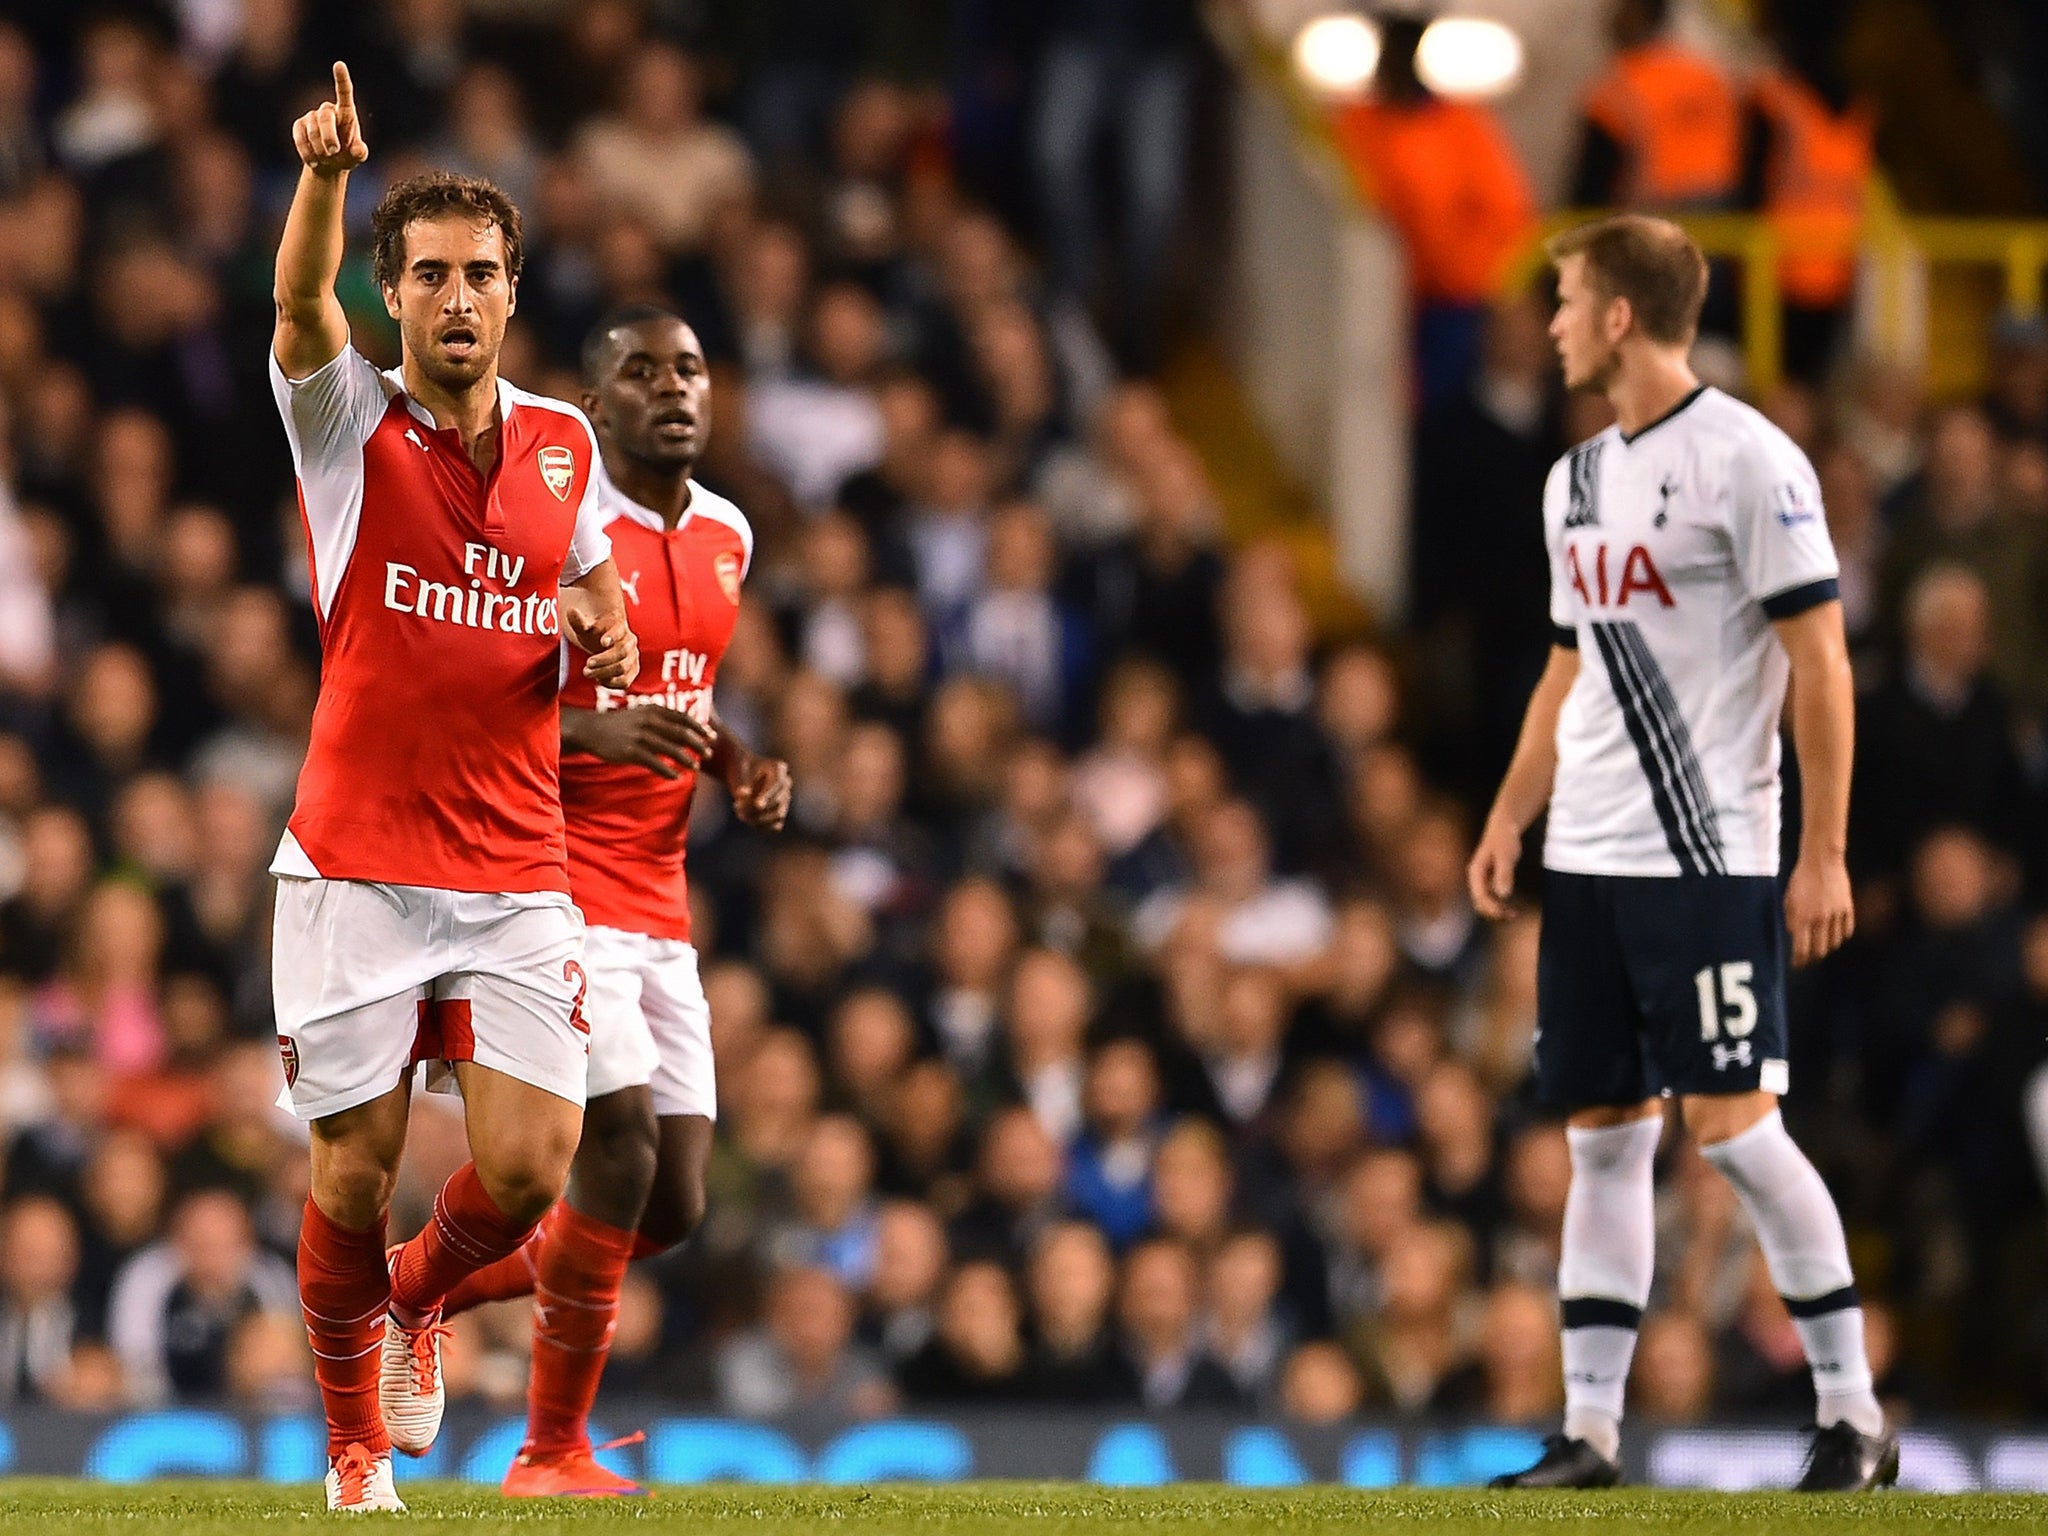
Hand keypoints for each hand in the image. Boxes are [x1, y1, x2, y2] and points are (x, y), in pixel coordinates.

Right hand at [293, 63, 367, 177]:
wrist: (329, 165)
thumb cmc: (347, 156)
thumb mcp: (357, 156)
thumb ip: (360, 152)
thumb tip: (359, 150)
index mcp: (346, 112)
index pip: (344, 93)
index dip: (342, 79)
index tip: (339, 64)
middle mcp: (328, 110)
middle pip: (325, 117)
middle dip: (329, 136)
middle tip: (334, 152)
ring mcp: (312, 117)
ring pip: (312, 130)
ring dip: (319, 149)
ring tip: (327, 160)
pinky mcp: (299, 126)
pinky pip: (299, 137)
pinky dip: (306, 151)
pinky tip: (314, 162)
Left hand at [564, 604, 638, 687]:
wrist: (607, 642)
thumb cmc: (595, 633)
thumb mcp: (585, 627)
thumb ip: (578, 622)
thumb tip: (571, 611)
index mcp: (620, 627)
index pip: (618, 631)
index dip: (612, 636)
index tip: (603, 642)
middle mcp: (630, 642)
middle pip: (621, 653)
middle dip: (603, 661)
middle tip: (586, 667)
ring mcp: (633, 657)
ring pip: (623, 669)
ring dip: (604, 673)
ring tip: (587, 673)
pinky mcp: (633, 671)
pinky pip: (626, 681)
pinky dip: (611, 683)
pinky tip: (599, 679)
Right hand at [573, 706, 714, 778]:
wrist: (592, 729)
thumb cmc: (622, 724)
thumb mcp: (643, 713)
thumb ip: (663, 718)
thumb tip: (687, 728)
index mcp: (654, 710)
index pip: (683, 718)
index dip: (700, 728)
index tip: (711, 737)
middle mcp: (649, 721)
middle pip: (681, 733)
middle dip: (698, 744)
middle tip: (709, 754)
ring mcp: (640, 736)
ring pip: (671, 749)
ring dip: (686, 759)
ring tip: (696, 767)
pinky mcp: (631, 751)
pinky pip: (655, 763)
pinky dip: (667, 771)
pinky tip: (675, 777)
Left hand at [727, 753, 792, 829]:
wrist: (742, 775)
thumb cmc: (739, 770)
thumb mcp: (738, 772)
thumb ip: (740, 782)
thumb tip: (742, 794)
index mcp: (778, 768)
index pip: (778, 783)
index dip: (768, 795)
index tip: (757, 805)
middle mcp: (786, 783)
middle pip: (778, 800)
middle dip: (758, 808)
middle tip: (737, 806)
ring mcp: (785, 799)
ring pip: (778, 814)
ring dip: (759, 818)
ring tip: (739, 813)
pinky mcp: (779, 812)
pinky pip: (775, 826)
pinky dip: (762, 826)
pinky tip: (747, 820)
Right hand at [1467, 814, 1523, 920]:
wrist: (1503, 828)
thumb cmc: (1504, 839)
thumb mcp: (1506, 855)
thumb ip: (1504, 874)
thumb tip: (1503, 895)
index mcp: (1476, 872)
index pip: (1480, 896)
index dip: (1492, 908)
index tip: (1506, 913)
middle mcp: (1476, 878)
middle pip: (1479, 903)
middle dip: (1494, 912)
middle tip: (1513, 915)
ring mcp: (1481, 881)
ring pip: (1484, 903)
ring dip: (1497, 911)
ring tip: (1514, 915)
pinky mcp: (1489, 881)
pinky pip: (1491, 899)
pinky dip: (1500, 906)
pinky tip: (1512, 909)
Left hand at [1783, 850, 1853, 965]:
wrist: (1821, 861)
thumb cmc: (1800, 878)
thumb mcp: (1788, 899)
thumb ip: (1791, 919)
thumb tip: (1795, 937)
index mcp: (1802, 916)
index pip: (1801, 948)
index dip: (1799, 960)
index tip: (1796, 965)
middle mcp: (1819, 918)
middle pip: (1819, 950)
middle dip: (1813, 957)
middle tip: (1809, 959)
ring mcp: (1836, 914)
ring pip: (1834, 942)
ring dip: (1827, 948)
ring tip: (1822, 948)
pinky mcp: (1848, 908)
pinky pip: (1847, 930)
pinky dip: (1841, 937)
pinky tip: (1836, 937)